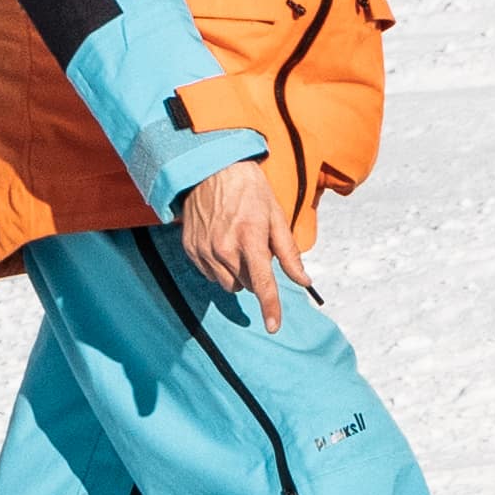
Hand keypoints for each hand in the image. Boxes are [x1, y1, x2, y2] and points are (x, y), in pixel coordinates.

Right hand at [169, 156, 311, 322]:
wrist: (211, 168)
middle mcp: (224, 248)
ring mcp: (204, 249)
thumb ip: (289, 253)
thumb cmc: (249, 189)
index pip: (262, 283)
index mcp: (250, 238)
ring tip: (238, 243)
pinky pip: (210, 273)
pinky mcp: (191, 248)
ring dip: (237, 273)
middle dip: (254, 274)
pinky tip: (222, 243)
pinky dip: (220, 266)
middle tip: (255, 246)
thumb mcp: (276, 216)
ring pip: (227, 283)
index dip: (270, 307)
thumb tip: (304, 281)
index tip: (273, 326)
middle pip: (245, 284)